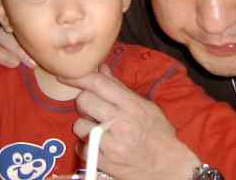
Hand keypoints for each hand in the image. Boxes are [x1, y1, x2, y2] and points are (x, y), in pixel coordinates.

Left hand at [61, 65, 199, 179]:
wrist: (169, 166)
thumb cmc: (159, 133)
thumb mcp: (145, 106)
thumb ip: (120, 88)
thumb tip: (102, 69)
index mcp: (130, 105)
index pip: (98, 84)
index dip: (79, 77)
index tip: (65, 76)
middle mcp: (119, 122)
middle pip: (83, 102)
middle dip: (84, 103)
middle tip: (94, 109)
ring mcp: (111, 144)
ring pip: (80, 126)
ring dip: (85, 126)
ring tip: (98, 129)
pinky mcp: (105, 162)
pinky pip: (82, 148)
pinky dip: (87, 146)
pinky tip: (98, 145)